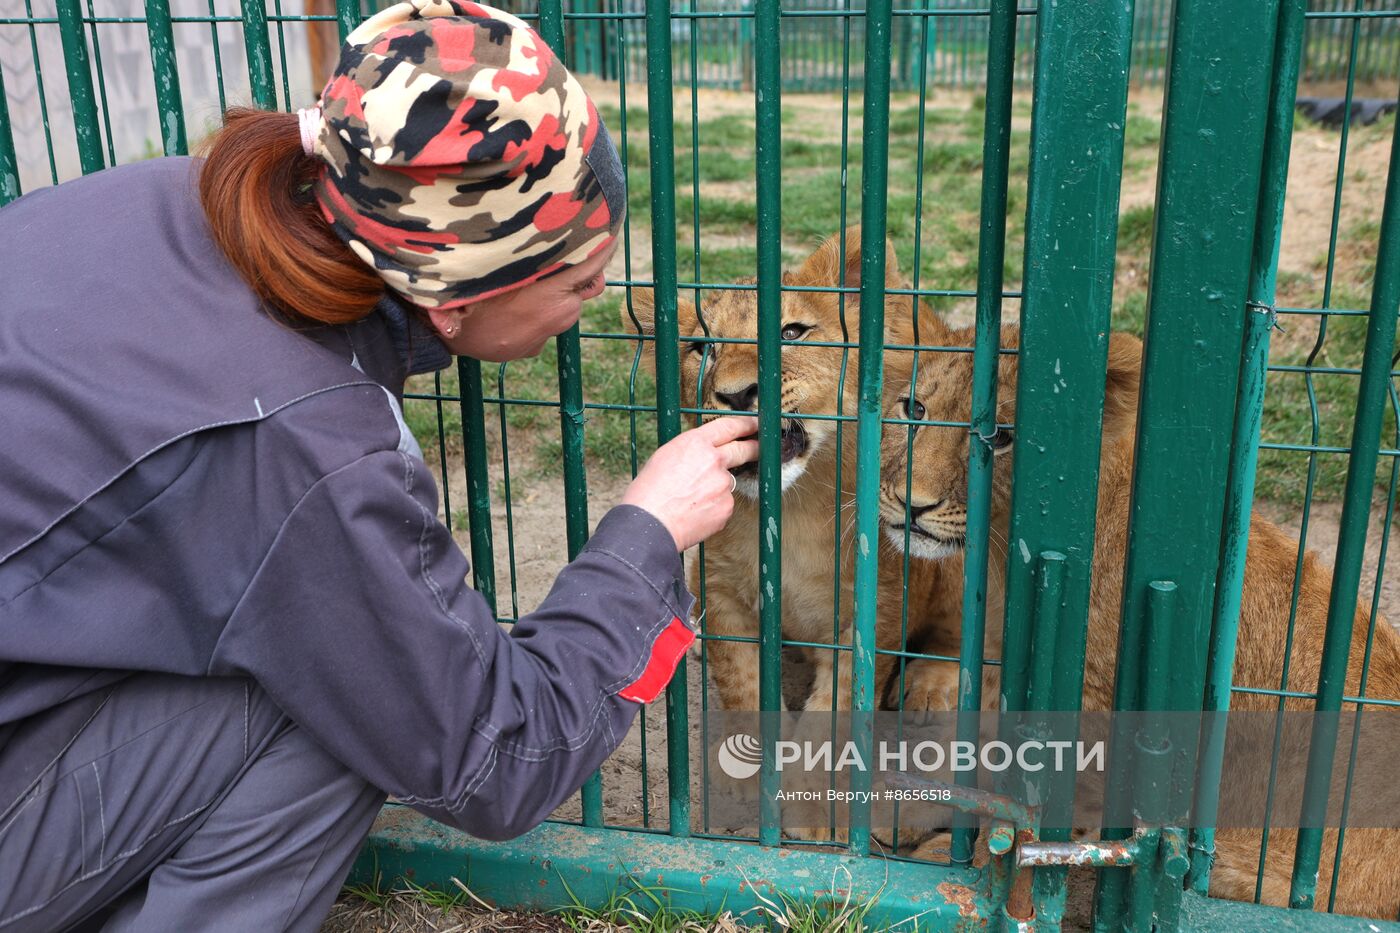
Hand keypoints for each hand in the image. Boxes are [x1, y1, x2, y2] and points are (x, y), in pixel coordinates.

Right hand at [621, 415, 759, 550]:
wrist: (649, 524)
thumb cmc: (649, 491)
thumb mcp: (666, 457)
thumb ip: (691, 451)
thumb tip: (705, 454)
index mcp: (696, 443)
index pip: (729, 426)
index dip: (746, 423)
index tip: (756, 423)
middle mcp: (714, 460)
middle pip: (744, 449)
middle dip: (755, 447)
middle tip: (760, 447)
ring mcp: (723, 484)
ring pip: (727, 482)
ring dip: (716, 488)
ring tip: (690, 500)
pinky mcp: (727, 506)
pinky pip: (723, 503)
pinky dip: (713, 508)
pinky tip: (694, 513)